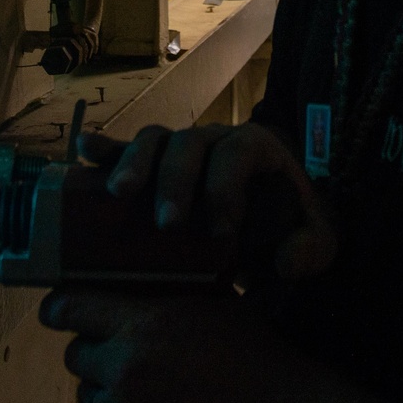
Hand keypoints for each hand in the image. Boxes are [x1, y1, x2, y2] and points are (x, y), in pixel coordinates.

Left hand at [40, 287, 299, 402]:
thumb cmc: (254, 352)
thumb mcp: (214, 302)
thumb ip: (170, 294)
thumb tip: (143, 283)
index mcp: (142, 322)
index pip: (70, 307)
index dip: (58, 308)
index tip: (57, 311)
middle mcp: (123, 366)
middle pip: (75, 355)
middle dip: (93, 351)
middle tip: (120, 354)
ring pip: (86, 397)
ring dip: (104, 392)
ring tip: (138, 392)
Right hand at [77, 122, 335, 280]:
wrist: (278, 215)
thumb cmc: (293, 223)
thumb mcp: (318, 237)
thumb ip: (313, 248)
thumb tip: (287, 263)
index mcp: (255, 147)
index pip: (237, 153)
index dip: (226, 187)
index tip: (222, 232)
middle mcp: (214, 139)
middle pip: (189, 144)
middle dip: (176, 181)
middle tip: (169, 224)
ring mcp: (181, 148)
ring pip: (155, 141)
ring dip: (135, 164)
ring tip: (120, 195)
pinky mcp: (155, 165)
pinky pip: (126, 149)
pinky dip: (106, 149)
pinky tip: (83, 153)